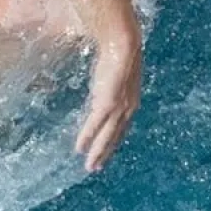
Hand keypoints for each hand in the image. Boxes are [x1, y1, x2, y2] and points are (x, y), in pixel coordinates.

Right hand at [74, 40, 141, 171]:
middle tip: (96, 167)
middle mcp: (128, 108)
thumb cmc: (120, 49)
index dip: (113, 139)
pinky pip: (94, 126)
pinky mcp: (107, 104)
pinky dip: (87, 138)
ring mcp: (118, 108)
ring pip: (106, 137)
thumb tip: (104, 77)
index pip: (122, 126)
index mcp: (132, 100)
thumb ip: (111, 79)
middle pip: (116, 136)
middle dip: (106, 152)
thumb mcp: (117, 69)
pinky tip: (79, 148)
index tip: (106, 149)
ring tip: (90, 166)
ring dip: (98, 153)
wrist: (123, 42)